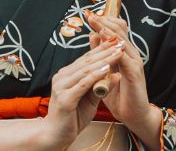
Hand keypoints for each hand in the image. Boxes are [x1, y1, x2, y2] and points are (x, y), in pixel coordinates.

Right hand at [38, 35, 124, 149]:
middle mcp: (62, 77)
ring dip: (104, 60)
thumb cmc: (72, 117)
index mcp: (67, 75)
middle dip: (105, 50)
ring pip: (86, 70)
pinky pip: (83, 84)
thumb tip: (117, 74)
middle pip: (87, 61)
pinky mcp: (65, 98)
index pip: (87, 58)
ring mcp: (62, 86)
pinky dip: (96, 76)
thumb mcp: (90, 99)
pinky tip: (106, 69)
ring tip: (117, 52)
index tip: (116, 40)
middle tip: (120, 41)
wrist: (55, 135)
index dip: (102, 49)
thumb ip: (101, 86)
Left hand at [85, 11, 161, 148]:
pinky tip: (107, 43)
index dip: (104, 21)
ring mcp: (135, 63)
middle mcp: (131, 54)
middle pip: (120, 30)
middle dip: (104, 21)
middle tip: (91, 15)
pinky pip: (125, 58)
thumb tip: (93, 34)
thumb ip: (100, 54)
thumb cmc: (119, 94)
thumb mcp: (105, 71)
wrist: (134, 115)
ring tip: (97, 23)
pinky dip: (115, 49)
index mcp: (124, 53)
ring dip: (109, 31)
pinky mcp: (135, 74)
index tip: (90, 15)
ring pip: (122, 41)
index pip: (116, 30)